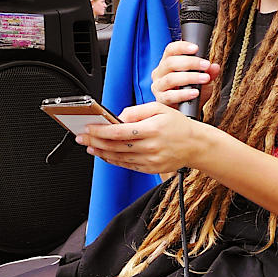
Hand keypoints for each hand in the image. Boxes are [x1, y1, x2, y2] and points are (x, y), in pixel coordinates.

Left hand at [79, 101, 209, 174]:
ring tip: (89, 147)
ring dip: (101, 152)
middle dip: (94, 142)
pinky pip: (127, 165)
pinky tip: (104, 154)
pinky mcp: (150, 168)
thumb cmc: (177, 124)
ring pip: (119, 158)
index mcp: (152, 129)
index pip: (119, 132)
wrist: (196, 145)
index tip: (88, 128)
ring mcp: (150, 160)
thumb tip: (117, 118)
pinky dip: (113, 160)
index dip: (100, 131)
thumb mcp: (159, 108)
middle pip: (115, 146)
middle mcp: (150, 146)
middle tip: (81, 138)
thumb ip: (136, 111)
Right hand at [151, 41, 220, 109]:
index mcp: (167, 63)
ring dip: (189, 77)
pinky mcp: (160, 100)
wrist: (187, 111)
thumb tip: (215, 67)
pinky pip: (170, 96)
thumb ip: (209, 73)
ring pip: (171, 79)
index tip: (196, 48)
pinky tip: (195, 92)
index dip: (182, 47)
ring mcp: (158, 86)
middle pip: (170, 62)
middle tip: (206, 65)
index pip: (171, 50)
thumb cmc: (192, 91)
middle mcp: (159, 73)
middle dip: (190, 63)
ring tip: (205, 78)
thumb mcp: (203, 80)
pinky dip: (184, 94)